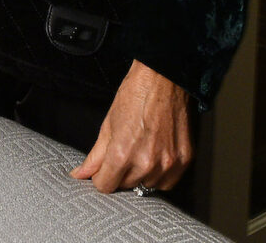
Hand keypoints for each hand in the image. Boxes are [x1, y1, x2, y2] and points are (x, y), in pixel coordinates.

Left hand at [69, 60, 192, 192]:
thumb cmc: (135, 94)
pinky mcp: (184, 160)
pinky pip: (168, 182)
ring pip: (147, 186)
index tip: (103, 169)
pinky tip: (155, 156)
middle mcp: (146, 162)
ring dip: (141, 175)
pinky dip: (160, 174)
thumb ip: (95, 154)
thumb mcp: (108, 123)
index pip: (105, 186)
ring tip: (140, 150)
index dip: (101, 177)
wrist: (163, 77)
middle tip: (123, 152)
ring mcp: (167, 163)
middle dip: (120, 174)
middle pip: (126, 186)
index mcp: (122, 152)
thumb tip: (81, 174)